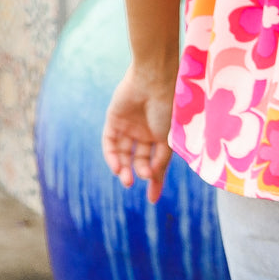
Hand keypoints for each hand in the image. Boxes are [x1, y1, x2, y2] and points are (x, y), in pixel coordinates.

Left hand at [102, 63, 175, 203]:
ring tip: (126, 178)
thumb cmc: (168, 107)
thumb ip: (161, 159)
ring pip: (123, 154)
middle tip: (138, 179)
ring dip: (123, 168)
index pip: (158, 162)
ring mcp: (129, 125)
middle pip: (139, 160)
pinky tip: (116, 166)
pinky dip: (112, 157)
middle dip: (138, 172)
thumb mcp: (168, 138)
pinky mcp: (114, 119)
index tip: (152, 200)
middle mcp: (146, 131)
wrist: (154, 79)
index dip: (155, 181)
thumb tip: (152, 178)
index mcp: (163, 135)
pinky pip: (110, 143)